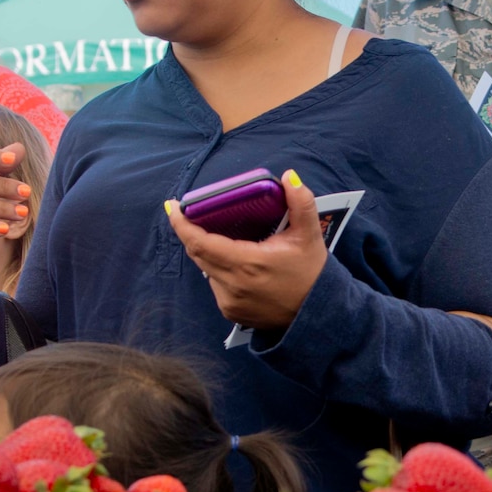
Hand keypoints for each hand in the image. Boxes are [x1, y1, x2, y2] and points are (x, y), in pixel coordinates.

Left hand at [166, 171, 327, 333]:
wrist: (318, 314)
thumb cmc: (312, 273)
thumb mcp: (309, 235)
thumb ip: (300, 202)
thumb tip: (288, 176)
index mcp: (248, 263)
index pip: (201, 242)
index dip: (182, 224)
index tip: (173, 207)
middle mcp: (233, 284)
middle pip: (198, 254)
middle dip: (192, 232)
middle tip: (192, 214)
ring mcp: (229, 301)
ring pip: (206, 269)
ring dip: (209, 252)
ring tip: (225, 239)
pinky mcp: (231, 311)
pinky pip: (216, 284)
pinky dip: (220, 271)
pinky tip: (236, 264)